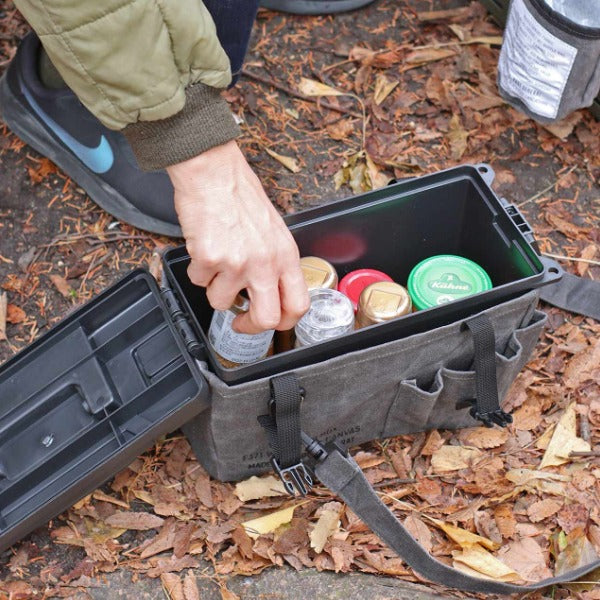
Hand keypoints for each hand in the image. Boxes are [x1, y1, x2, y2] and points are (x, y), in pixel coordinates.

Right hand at [167, 140, 308, 333]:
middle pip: (266, 319)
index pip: (297, 305)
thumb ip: (275, 264)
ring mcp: (238, 263)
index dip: (283, 322)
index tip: (269, 322)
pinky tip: (204, 247)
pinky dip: (197, 270)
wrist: (214, 174)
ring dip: (215, 288)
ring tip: (216, 262)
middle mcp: (266, 263)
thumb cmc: (241, 197)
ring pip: (222, 302)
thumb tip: (269, 293)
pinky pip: (198, 281)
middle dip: (249, 326)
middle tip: (239, 322)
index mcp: (286, 256)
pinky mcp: (211, 259)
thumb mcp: (274, 232)